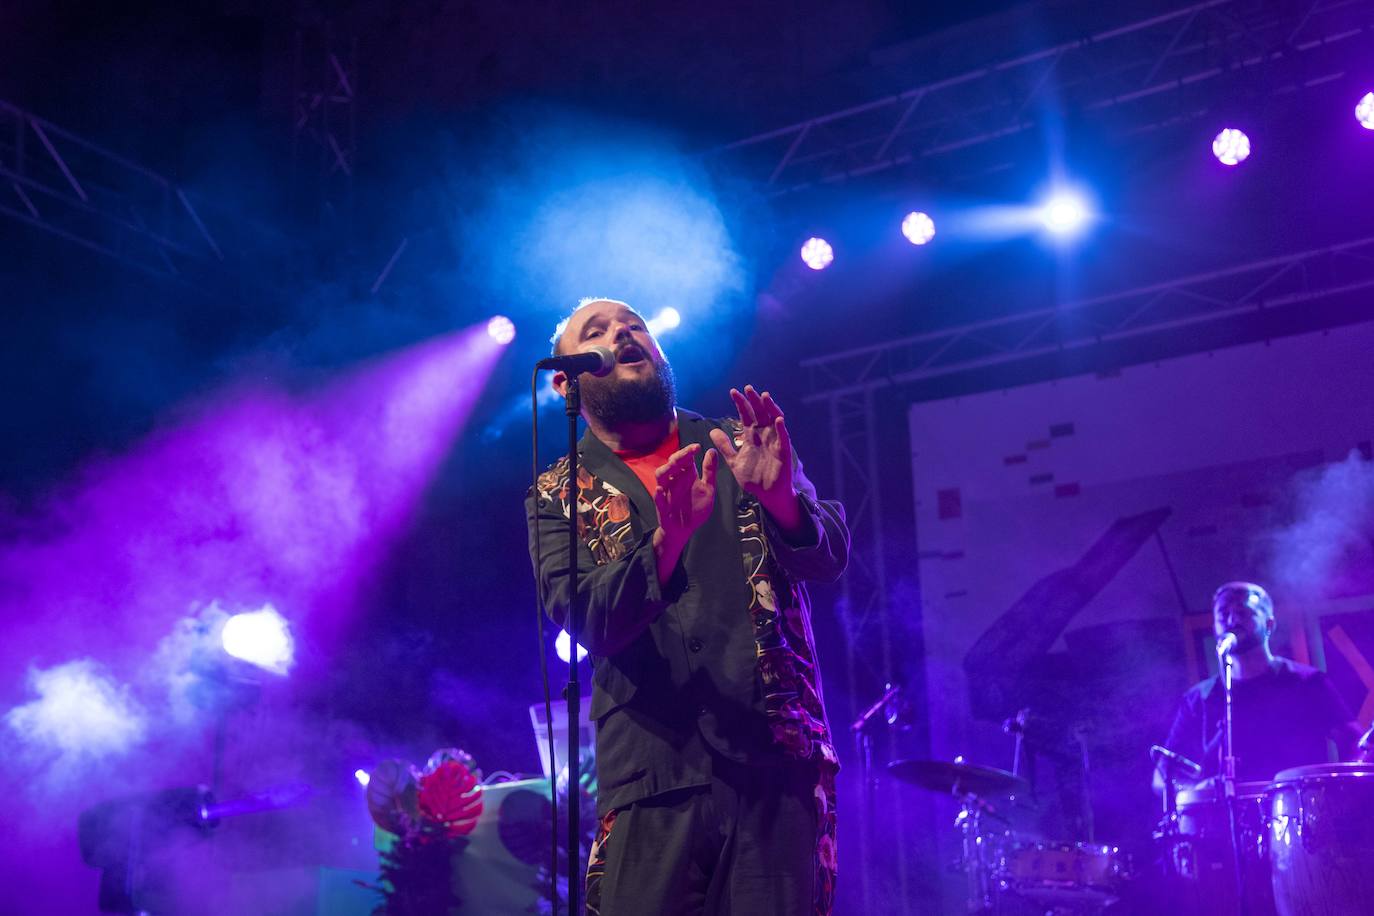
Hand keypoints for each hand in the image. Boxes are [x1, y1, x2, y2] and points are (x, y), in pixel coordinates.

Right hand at [651, 444, 716, 581]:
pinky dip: (658, 494)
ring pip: (661, 477)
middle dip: (679, 457)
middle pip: (672, 464)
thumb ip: (709, 471)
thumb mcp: (708, 489)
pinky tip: (660, 489)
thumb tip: (712, 450)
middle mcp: (674, 480)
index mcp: (685, 475)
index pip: (684, 459)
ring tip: (674, 464)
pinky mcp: (661, 507)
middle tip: (687, 453)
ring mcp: (666, 493)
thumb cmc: (695, 508)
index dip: (689, 452)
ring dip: (666, 470)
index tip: (697, 447)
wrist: (685, 529)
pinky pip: (657, 499)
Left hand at [709, 386, 801, 530]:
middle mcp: (764, 436)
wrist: (766, 495)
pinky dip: (781, 428)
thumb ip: (725, 446)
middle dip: (754, 401)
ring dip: (770, 408)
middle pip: (759, 413)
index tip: (733, 392)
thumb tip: (712, 431)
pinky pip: (783, 438)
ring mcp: (774, 442)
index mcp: (751, 436)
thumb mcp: (734, 461)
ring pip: (773, 421)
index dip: (740, 404)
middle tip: (748, 388)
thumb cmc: (753, 478)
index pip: (746, 416)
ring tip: (764, 396)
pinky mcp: (783, 452)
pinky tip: (778, 419)